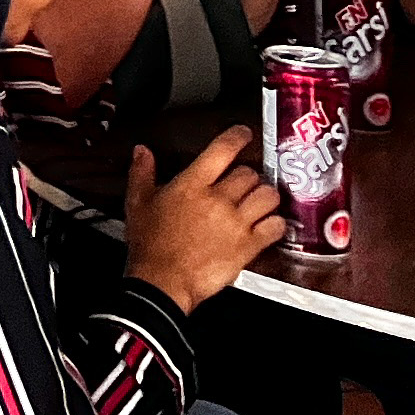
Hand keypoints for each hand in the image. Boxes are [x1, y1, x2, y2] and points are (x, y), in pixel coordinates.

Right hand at [124, 130, 280, 314]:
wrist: (162, 280)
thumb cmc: (150, 244)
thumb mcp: (137, 201)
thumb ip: (142, 172)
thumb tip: (142, 152)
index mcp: (191, 184)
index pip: (222, 150)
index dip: (237, 137)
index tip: (243, 134)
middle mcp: (217, 199)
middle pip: (250, 173)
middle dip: (249, 175)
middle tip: (244, 181)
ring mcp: (236, 223)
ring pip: (268, 196)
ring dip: (266, 196)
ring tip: (260, 200)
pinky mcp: (248, 246)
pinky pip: (276, 227)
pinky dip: (276, 223)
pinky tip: (269, 225)